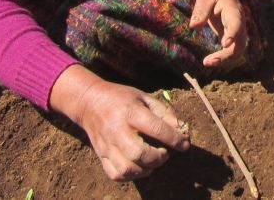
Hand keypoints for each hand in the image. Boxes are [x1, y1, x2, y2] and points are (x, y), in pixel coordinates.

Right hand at [50, 66, 189, 180]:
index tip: (185, 144)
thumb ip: (163, 112)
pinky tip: (139, 167)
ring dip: (146, 170)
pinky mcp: (100, 155)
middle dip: (158, 158)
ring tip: (152, 161)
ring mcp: (107, 145)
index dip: (175, 139)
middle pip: (139, 153)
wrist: (89, 102)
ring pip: (127, 168)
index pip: (156, 128)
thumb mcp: (144, 97)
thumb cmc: (121, 98)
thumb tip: (181, 129)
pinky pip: (116, 174)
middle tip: (164, 153)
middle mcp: (117, 130)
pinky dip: (130, 176)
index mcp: (131, 112)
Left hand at [190, 0, 245, 67]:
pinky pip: (232, 50)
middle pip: (240, 43)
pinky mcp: (232, 37)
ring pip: (237, 50)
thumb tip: (194, 26)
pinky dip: (223, 57)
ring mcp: (237, 31)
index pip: (236, 23)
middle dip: (227, 55)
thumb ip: (201, 10)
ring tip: (207, 62)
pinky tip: (210, 61)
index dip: (233, 34)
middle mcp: (239, 23)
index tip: (225, 44)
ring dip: (224, 59)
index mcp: (234, 10)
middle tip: (209, 61)